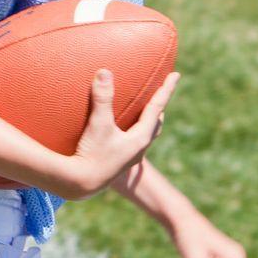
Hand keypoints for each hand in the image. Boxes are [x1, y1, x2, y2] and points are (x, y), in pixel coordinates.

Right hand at [63, 69, 177, 197]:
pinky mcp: (118, 162)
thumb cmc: (92, 154)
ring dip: (148, 121)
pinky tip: (122, 132)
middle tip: (162, 93)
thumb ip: (102, 98)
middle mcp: (139, 148)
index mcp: (141, 137)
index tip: (176, 74)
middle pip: (155, 123)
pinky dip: (133, 131)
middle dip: (159, 107)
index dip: (166, 89)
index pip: (157, 107)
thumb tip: (105, 72)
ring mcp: (129, 157)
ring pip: (145, 135)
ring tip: (146, 113)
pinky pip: (132, 142)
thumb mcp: (98, 124)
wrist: (81, 184)